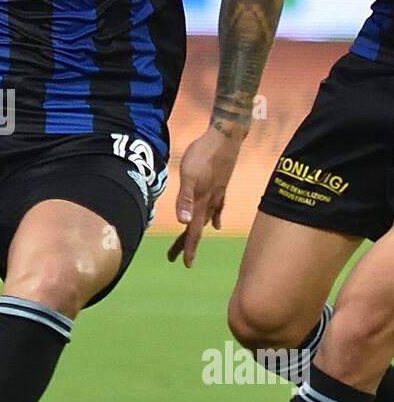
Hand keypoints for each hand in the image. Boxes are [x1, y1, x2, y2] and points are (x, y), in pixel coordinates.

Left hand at [167, 124, 244, 268]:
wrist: (226, 136)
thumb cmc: (203, 154)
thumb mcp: (189, 175)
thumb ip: (185, 198)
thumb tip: (182, 223)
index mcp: (201, 201)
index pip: (194, 231)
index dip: (188, 248)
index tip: (185, 264)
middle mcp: (211, 201)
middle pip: (198, 228)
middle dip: (187, 244)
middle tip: (175, 258)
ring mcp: (218, 194)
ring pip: (206, 219)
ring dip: (198, 231)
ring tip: (190, 242)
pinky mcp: (221, 185)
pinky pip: (218, 208)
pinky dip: (215, 217)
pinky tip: (216, 223)